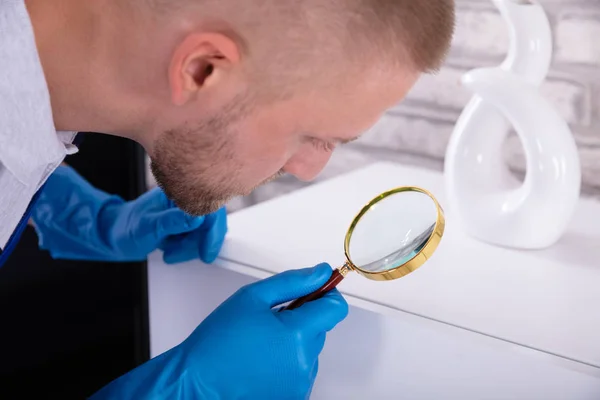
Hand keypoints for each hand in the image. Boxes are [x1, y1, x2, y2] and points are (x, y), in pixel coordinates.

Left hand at [31, 165, 226, 262]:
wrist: (114, 236)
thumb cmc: (125, 227)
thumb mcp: (147, 226)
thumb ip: (172, 221)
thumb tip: (197, 217)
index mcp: (176, 191)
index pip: (208, 207)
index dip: (212, 229)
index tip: (207, 249)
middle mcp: (184, 199)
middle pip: (210, 221)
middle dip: (198, 242)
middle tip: (183, 253)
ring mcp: (185, 212)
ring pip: (205, 231)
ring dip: (190, 247)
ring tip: (170, 251)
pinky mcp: (186, 223)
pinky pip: (198, 237)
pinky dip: (188, 248)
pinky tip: (171, 249)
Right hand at [89, 264, 348, 399]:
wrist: (197, 382)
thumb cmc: (217, 344)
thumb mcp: (251, 298)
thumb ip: (292, 282)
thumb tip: (320, 273)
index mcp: (296, 334)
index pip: (336, 307)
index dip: (325, 294)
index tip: (314, 290)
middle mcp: (304, 362)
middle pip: (320, 327)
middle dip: (302, 318)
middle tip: (270, 318)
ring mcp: (300, 382)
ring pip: (310, 349)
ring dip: (294, 341)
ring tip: (262, 342)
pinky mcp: (293, 395)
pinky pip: (301, 369)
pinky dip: (288, 361)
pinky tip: (263, 359)